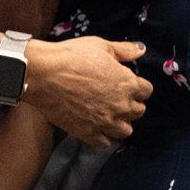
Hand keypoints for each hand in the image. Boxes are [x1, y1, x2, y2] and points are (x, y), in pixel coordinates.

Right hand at [22, 36, 151, 145]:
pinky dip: (103, 137)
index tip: (128, 84)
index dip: (138, 87)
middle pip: (138, 112)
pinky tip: (96, 128)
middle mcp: (121, 106)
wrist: (43, 74)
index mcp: (127, 84)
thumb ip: (124, 50)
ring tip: (109, 115)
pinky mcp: (88, 133)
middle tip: (117, 98)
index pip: (147, 91)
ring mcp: (105, 122)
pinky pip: (105, 143)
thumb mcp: (100, 46)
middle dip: (131, 104)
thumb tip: (141, 49)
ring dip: (120, 123)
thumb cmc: (71, 56)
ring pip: (125, 131)